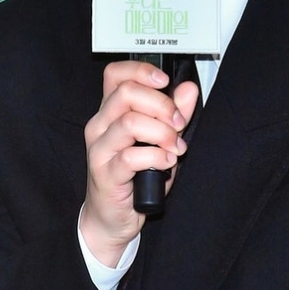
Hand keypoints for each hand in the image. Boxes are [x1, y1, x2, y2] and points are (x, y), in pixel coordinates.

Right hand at [80, 59, 198, 265]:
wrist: (112, 218)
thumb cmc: (136, 176)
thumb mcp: (161, 140)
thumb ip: (174, 114)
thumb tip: (188, 89)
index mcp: (111, 110)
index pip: (116, 73)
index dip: (142, 70)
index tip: (165, 82)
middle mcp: (100, 124)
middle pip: (126, 92)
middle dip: (162, 104)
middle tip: (178, 124)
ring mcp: (100, 148)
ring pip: (130, 122)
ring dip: (162, 133)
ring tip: (175, 148)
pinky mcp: (105, 173)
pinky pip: (132, 156)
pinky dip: (157, 157)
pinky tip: (167, 163)